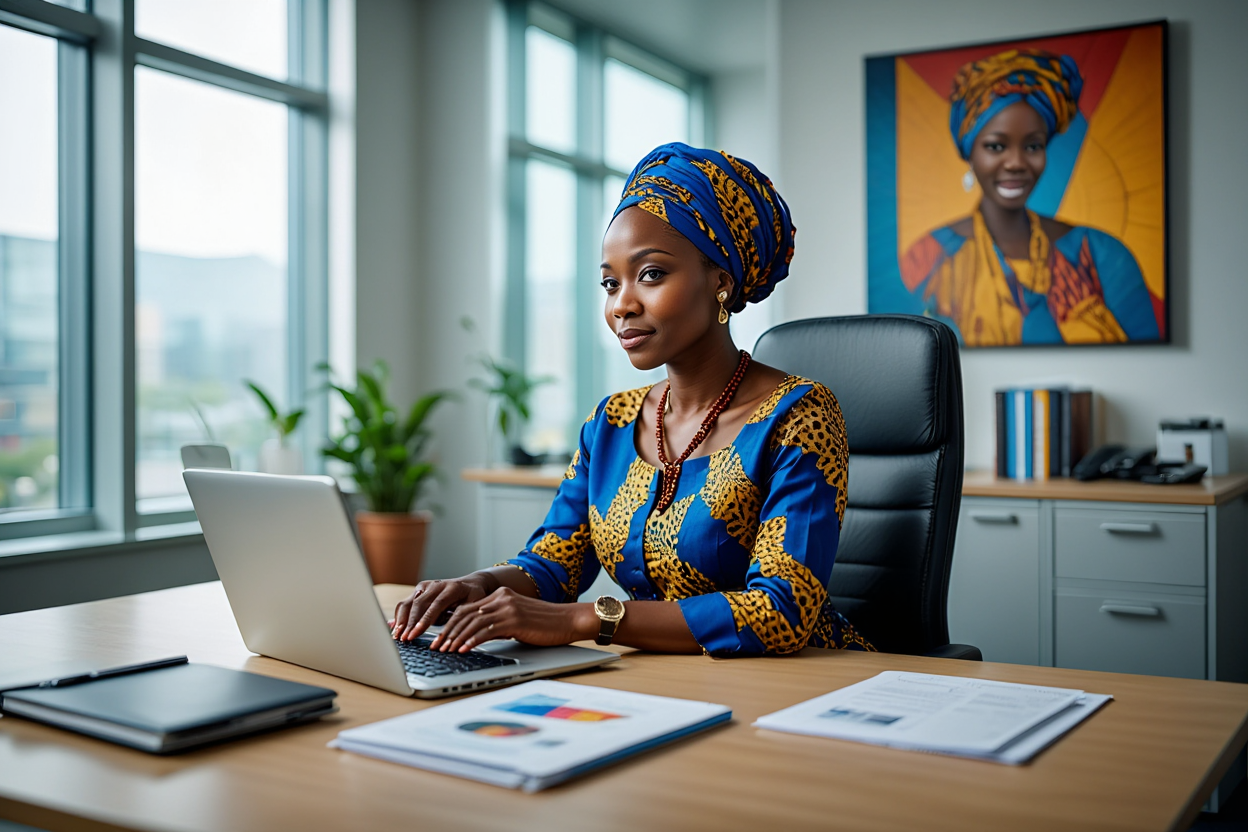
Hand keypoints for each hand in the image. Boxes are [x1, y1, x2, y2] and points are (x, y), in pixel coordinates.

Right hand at [389, 574, 497, 640]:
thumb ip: (463, 618)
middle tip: (403, 639)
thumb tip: (455, 636)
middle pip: (418, 604)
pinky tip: (394, 628)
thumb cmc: (474, 598)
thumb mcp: (474, 607)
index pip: (435, 605)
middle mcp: (436, 585)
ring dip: (401, 620)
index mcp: (452, 588)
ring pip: (408, 602)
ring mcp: (425, 586)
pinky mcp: (419, 590)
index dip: (424, 621)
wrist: (471, 584)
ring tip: (397, 636)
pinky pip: (406, 603)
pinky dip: (399, 617)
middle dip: (409, 623)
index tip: (415, 634)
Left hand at [429, 587, 597, 652]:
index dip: (449, 623)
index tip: (439, 638)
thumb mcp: (516, 620)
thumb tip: (476, 637)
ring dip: (456, 637)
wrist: (569, 620)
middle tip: (435, 646)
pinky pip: (487, 630)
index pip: (466, 608)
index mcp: (499, 596)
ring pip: (473, 622)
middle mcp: (501, 598)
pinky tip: (464, 649)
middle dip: (447, 631)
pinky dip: (472, 641)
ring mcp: (507, 607)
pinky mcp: (514, 619)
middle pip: (465, 614)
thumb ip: (497, 624)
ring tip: (445, 650)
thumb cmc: (545, 624)